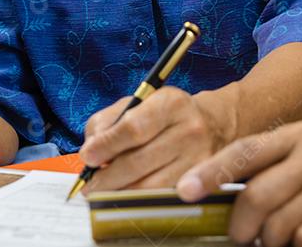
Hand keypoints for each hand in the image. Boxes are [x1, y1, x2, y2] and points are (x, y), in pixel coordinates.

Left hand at [78, 87, 231, 192]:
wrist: (213, 125)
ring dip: (119, 192)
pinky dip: (138, 199)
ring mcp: (198, 159)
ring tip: (103, 192)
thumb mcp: (138, 102)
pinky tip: (126, 194)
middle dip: (106, 177)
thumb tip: (91, 150)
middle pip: (138, 161)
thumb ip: (108, 120)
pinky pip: (161, 198)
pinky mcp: (202, 183)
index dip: (106, 145)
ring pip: (148, 186)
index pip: (133, 127)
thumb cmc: (166, 114)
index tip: (88, 156)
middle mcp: (189, 130)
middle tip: (89, 184)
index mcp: (171, 103)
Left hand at [176, 121, 301, 246]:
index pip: (244, 152)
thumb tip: (222, 193)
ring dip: (268, 242)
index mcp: (299, 135)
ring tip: (274, 241)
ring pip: (277, 224)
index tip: (184, 190)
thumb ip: (272, 164)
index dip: (210, 173)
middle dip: (239, 226)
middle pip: (256, 195)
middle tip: (238, 238)